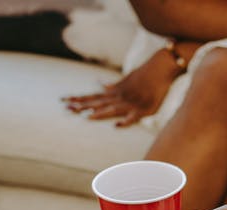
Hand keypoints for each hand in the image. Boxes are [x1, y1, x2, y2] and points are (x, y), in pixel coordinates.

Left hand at [63, 50, 181, 126]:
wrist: (163, 66)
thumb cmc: (146, 73)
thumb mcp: (126, 79)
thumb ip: (114, 86)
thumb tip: (101, 84)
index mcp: (115, 92)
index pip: (93, 97)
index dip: (79, 99)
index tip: (64, 101)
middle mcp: (120, 97)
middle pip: (97, 103)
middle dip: (82, 106)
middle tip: (66, 108)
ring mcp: (131, 103)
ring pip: (112, 109)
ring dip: (99, 113)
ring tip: (86, 117)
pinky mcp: (144, 109)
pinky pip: (134, 117)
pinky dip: (126, 121)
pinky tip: (117, 125)